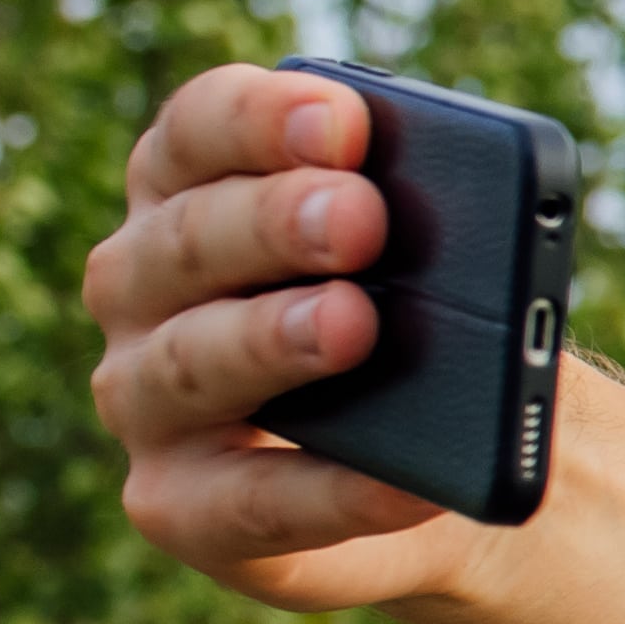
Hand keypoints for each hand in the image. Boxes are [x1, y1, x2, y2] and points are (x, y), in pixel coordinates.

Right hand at [83, 62, 508, 614]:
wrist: (442, 469)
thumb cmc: (420, 328)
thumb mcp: (435, 263)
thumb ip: (433, 225)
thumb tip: (482, 220)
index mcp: (189, 192)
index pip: (197, 130)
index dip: (259, 118)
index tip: (343, 119)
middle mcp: (142, 286)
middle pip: (189, 239)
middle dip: (274, 222)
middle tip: (362, 217)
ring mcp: (145, 398)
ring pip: (191, 361)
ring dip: (272, 339)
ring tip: (355, 324)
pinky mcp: (180, 505)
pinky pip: (247, 502)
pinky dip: (332, 492)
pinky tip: (408, 486)